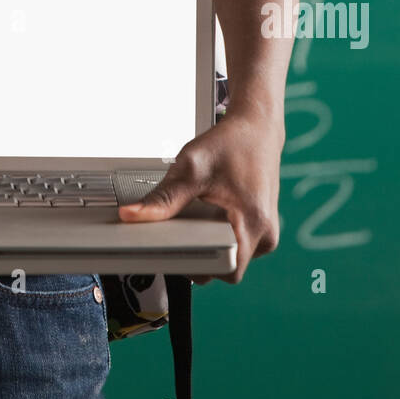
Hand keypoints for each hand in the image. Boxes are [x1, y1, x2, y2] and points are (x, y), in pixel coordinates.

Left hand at [117, 100, 283, 283]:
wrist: (256, 127)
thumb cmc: (230, 144)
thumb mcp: (191, 168)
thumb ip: (163, 198)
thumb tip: (132, 216)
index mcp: (253, 221)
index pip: (225, 270)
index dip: (197, 267)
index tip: (175, 255)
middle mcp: (265, 232)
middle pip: (227, 268)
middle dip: (201, 256)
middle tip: (179, 234)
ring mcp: (266, 232)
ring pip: (232, 258)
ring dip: (211, 246)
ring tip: (196, 221)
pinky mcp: (262, 228)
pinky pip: (238, 247)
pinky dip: (220, 238)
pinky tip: (208, 218)